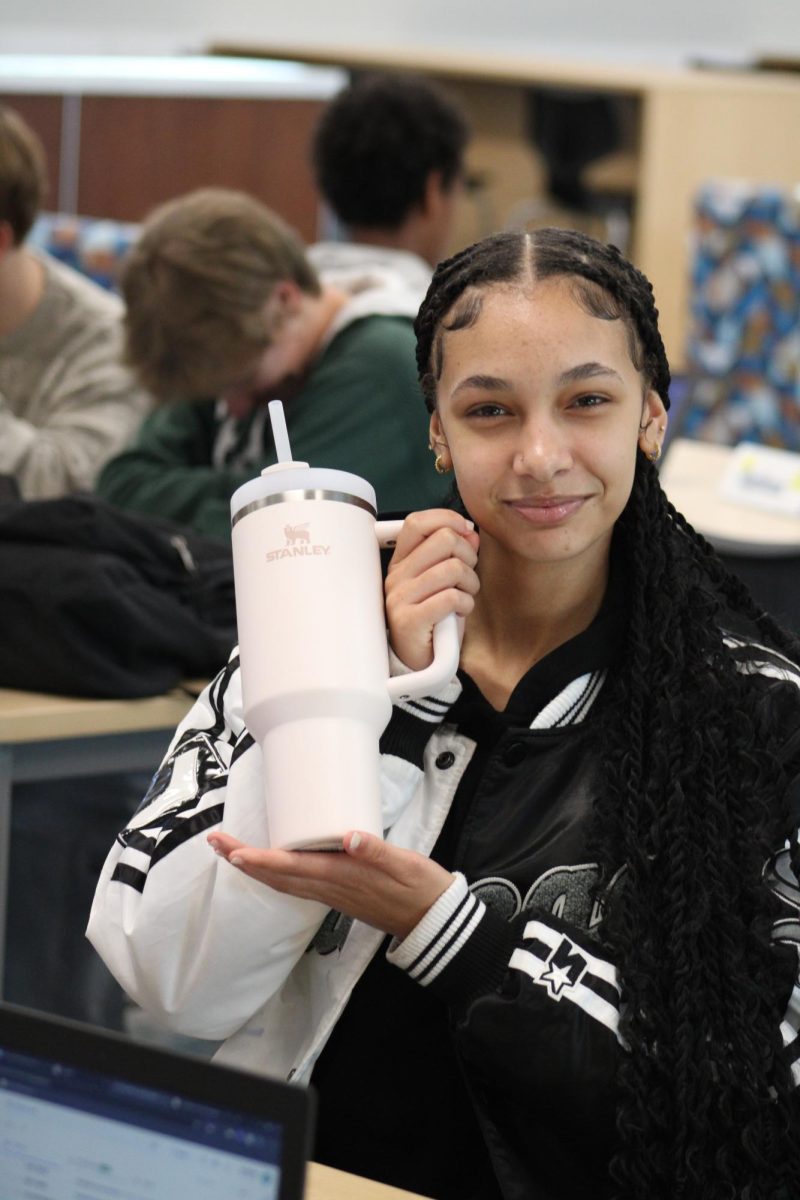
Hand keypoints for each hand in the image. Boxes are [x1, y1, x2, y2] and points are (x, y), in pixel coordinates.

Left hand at [207, 830, 453, 941]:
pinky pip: (298, 884)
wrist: (432, 920)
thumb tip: (350, 837)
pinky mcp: (339, 892)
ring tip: (231, 851)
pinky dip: (277, 874)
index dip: (259, 860)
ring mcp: (333, 893)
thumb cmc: (421, 887)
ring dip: (256, 867)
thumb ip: (377, 850)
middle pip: (278, 876)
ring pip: (285, 883)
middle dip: (244, 860)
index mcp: (342, 876)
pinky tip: (272, 863)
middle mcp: (331, 887)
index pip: (291, 868)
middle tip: (215, 841)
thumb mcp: (405, 863)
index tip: (232, 850)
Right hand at [385, 509, 479, 670]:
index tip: (466, 532)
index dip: (447, 519)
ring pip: (453, 568)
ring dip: (471, 583)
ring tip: (466, 596)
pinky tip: (461, 611)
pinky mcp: (410, 620)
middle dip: (468, 555)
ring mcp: (400, 598)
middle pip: (444, 540)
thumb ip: (456, 553)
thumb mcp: (443, 581)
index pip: (417, 522)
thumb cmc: (433, 620)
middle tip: (468, 576)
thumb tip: (470, 532)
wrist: (420, 662)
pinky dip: (466, 603)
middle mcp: (397, 576)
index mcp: (401, 561)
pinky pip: (451, 597)